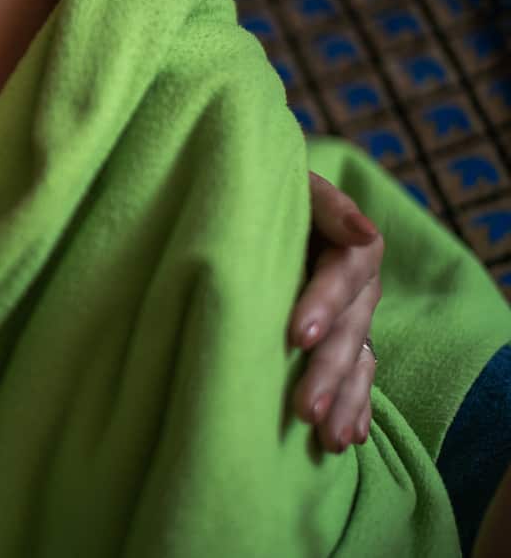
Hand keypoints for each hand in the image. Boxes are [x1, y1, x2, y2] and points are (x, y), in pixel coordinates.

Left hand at [289, 172, 383, 452]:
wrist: (258, 201)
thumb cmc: (266, 189)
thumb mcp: (291, 184)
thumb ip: (325, 205)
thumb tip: (365, 234)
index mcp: (350, 245)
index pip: (344, 275)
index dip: (324, 304)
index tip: (297, 336)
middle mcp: (359, 286)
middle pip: (350, 328)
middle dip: (329, 370)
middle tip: (305, 407)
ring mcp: (353, 317)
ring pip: (355, 359)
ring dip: (343, 399)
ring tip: (327, 438)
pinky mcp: (341, 339)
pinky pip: (356, 376)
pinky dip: (353, 407)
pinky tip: (346, 439)